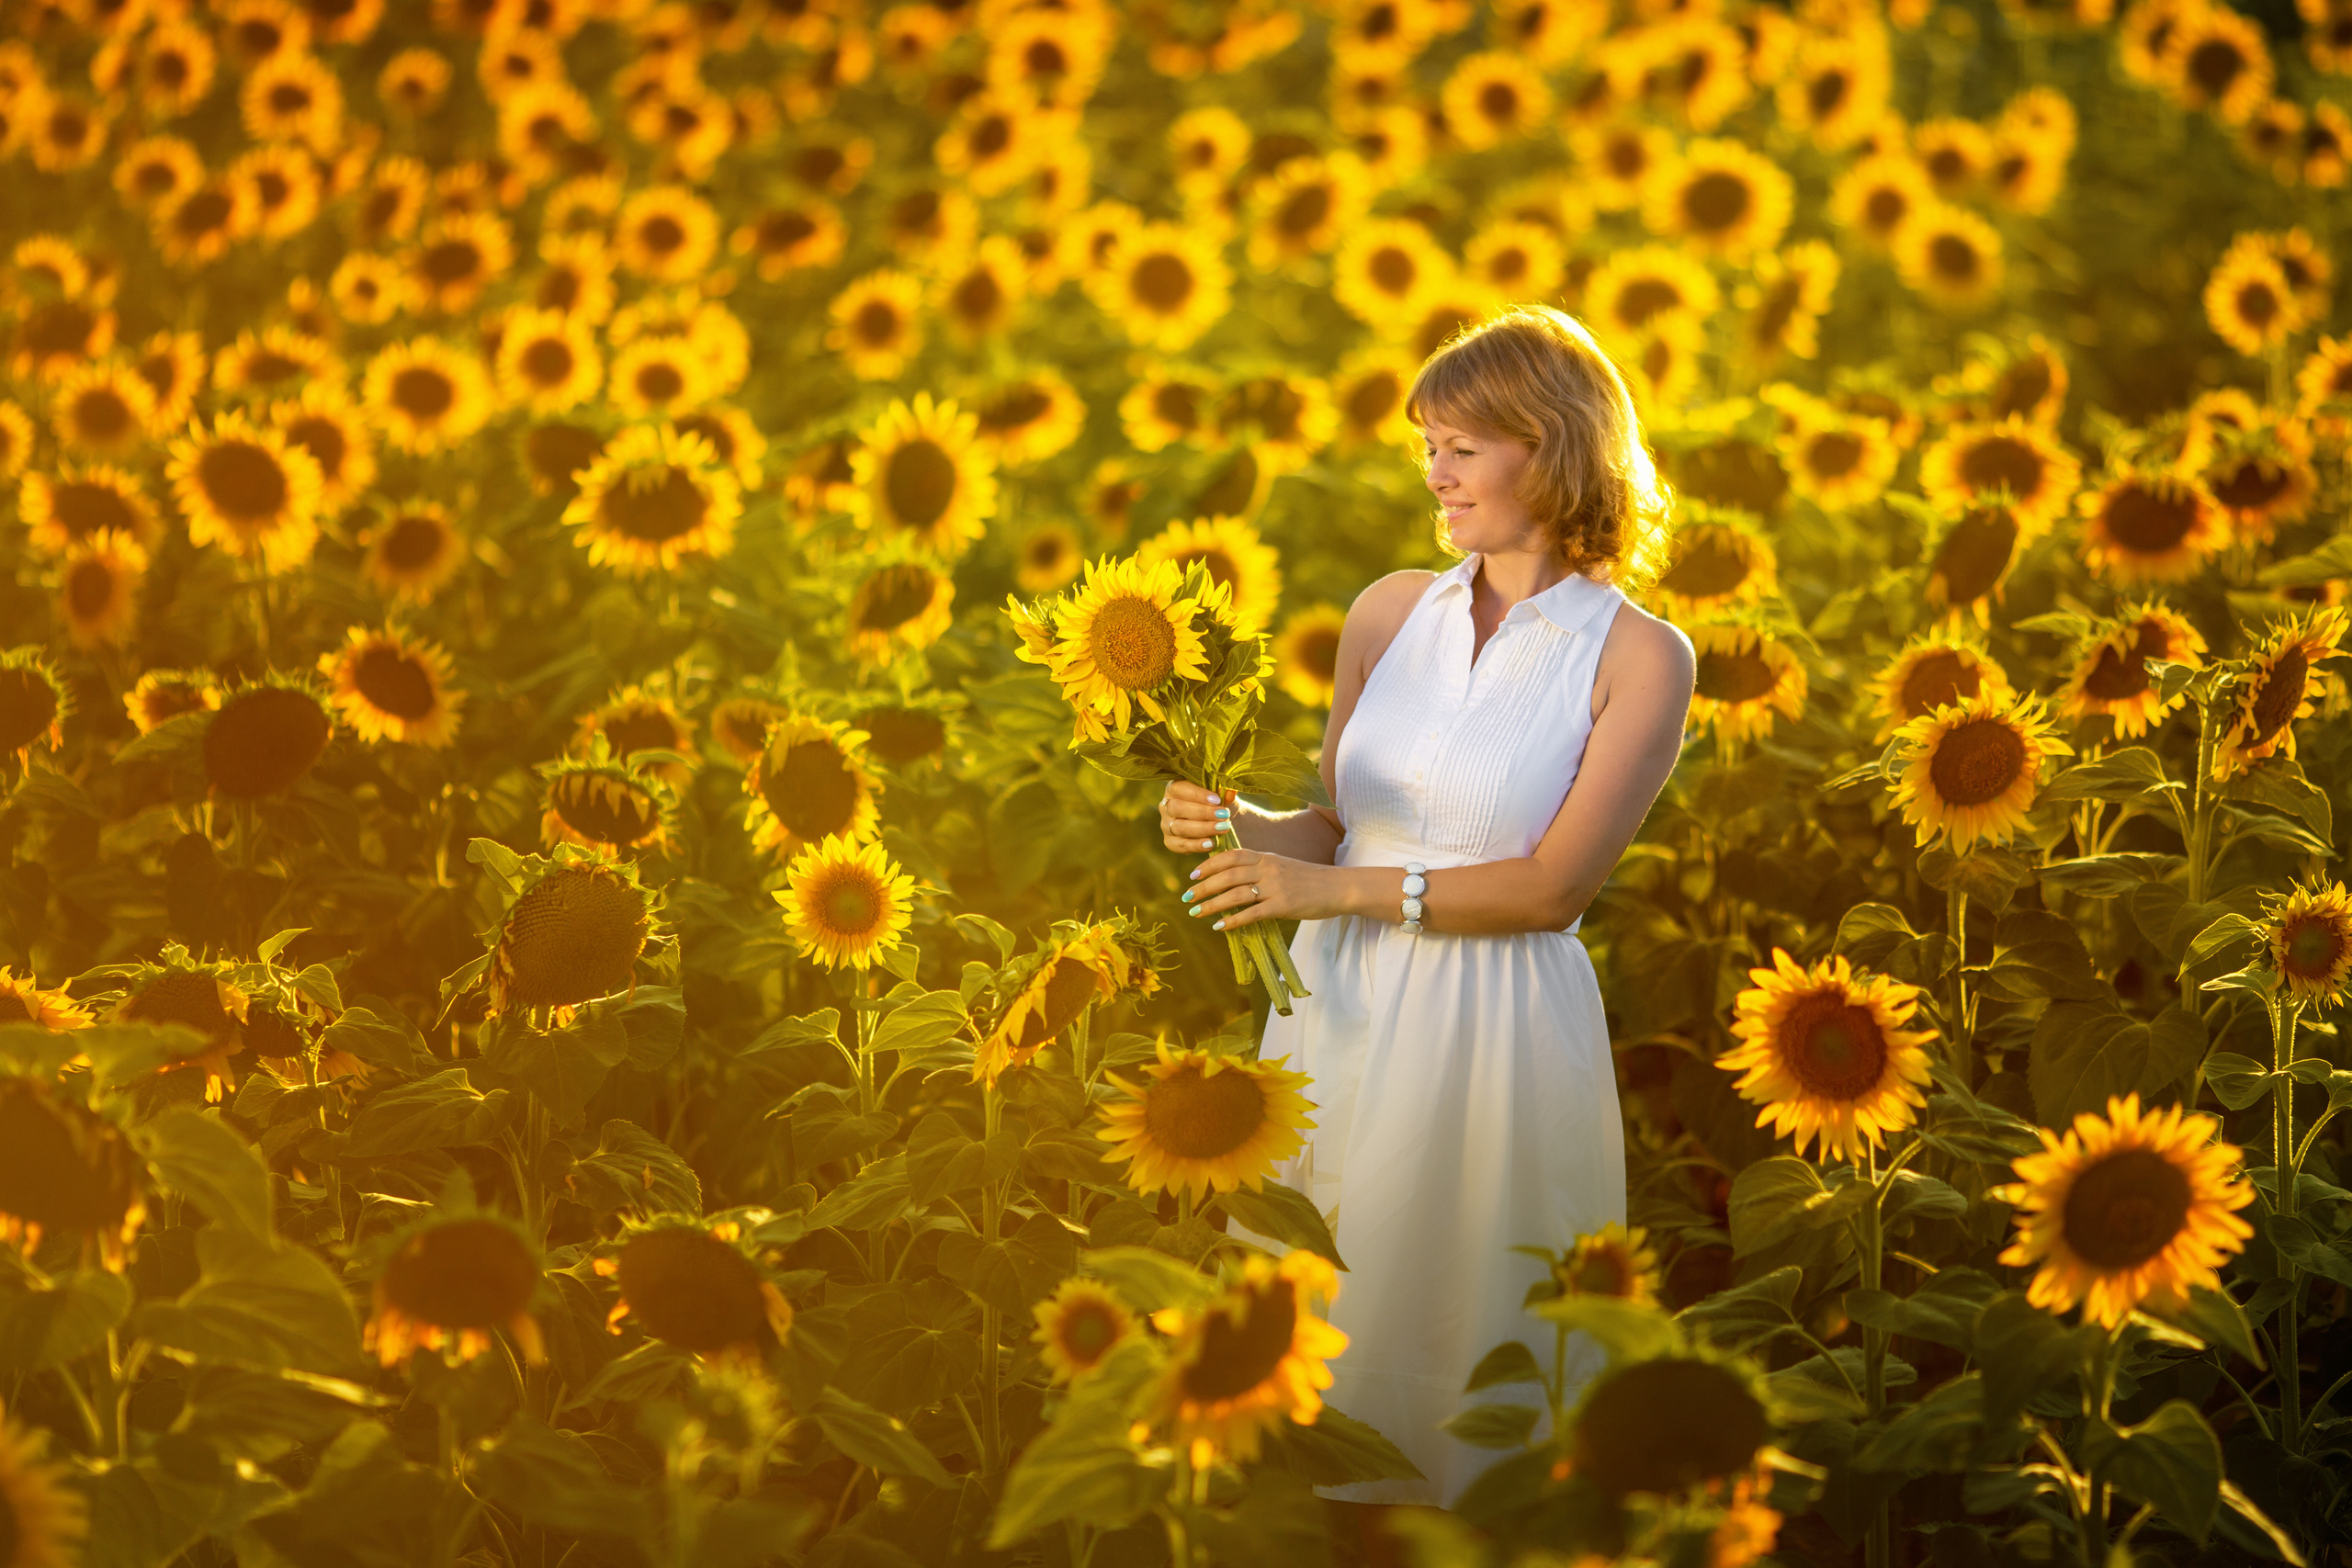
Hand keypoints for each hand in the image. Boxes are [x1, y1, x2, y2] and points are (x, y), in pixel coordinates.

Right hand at [1159, 779, 1229, 853]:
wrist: (1222, 824)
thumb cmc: (1219, 805)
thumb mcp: (1224, 798)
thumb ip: (1226, 794)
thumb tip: (1229, 793)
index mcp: (1175, 788)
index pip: (1180, 788)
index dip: (1197, 794)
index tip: (1217, 800)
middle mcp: (1166, 805)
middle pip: (1177, 808)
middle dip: (1202, 812)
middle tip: (1223, 816)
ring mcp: (1166, 824)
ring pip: (1179, 827)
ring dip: (1202, 829)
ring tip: (1222, 829)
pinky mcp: (1170, 841)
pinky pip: (1179, 845)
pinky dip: (1195, 845)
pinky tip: (1210, 844)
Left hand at [1180, 846, 1338, 929]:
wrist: (1337, 888)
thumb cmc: (1309, 879)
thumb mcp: (1282, 866)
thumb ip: (1260, 868)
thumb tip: (1234, 878)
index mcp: (1266, 857)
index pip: (1231, 856)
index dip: (1209, 864)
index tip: (1193, 874)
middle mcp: (1268, 869)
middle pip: (1228, 875)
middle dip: (1203, 886)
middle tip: (1187, 897)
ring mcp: (1275, 887)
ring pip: (1235, 894)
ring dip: (1212, 904)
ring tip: (1197, 912)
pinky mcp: (1282, 906)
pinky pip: (1251, 914)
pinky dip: (1233, 921)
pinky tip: (1219, 927)